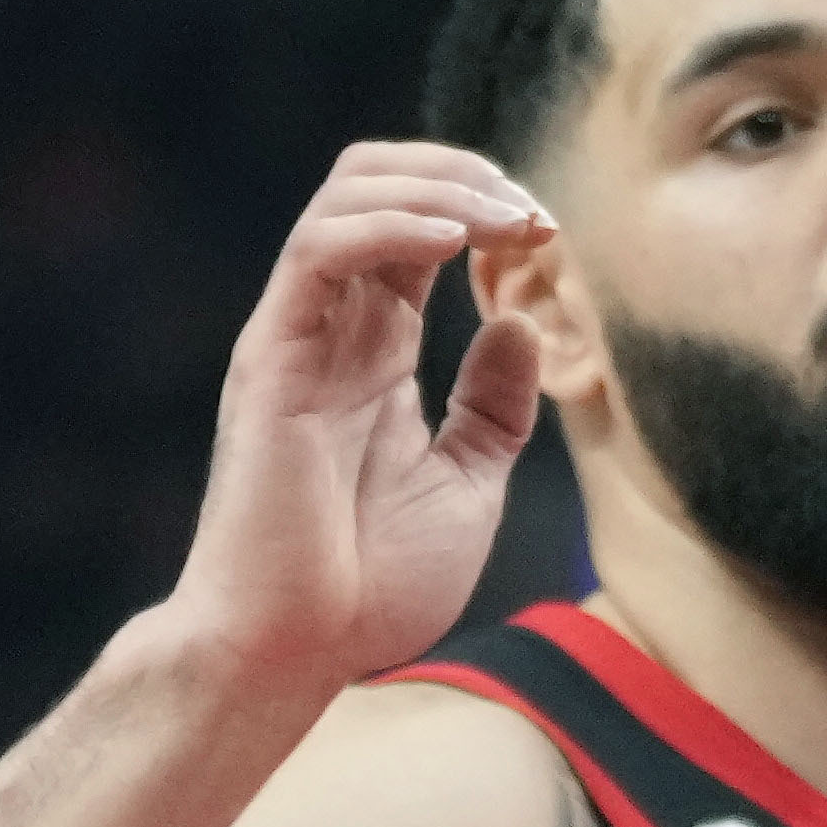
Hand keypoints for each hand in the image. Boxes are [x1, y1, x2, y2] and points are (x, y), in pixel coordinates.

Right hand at [168, 146, 553, 706]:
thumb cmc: (372, 584)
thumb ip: (495, 403)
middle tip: (534, 214)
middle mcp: (335, 329)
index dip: (488, 208)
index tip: (555, 234)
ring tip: (506, 219)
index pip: (421, 229)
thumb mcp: (469, 479)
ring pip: (346, 197)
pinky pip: (317, 250)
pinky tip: (452, 240)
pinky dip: (388, 224)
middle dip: (464, 174)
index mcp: (378, 351)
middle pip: (378, 186)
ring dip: (438, 187)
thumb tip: (524, 321)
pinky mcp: (272, 356)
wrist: (298, 651)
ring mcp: (300, 336)